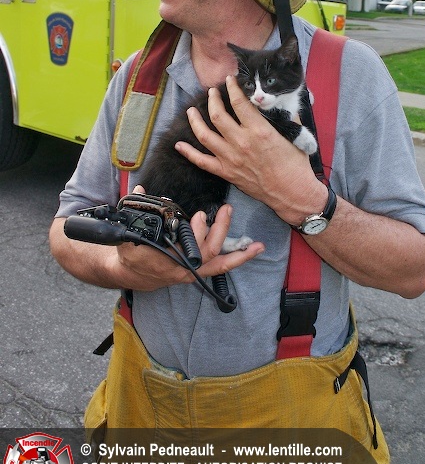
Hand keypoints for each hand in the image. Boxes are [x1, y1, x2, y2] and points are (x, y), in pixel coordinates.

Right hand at [112, 186, 263, 290]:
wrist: (132, 273)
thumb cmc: (132, 252)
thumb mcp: (128, 233)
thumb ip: (135, 210)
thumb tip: (140, 190)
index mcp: (166, 258)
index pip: (185, 249)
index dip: (196, 233)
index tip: (200, 215)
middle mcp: (183, 267)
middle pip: (207, 253)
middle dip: (219, 231)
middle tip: (226, 211)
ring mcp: (193, 271)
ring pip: (219, 264)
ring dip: (239, 254)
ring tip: (257, 245)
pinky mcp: (200, 270)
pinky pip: (221, 267)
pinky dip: (238, 259)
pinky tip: (253, 251)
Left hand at [175, 76, 326, 225]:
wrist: (292, 193)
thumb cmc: (296, 166)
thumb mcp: (295, 136)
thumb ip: (288, 116)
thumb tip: (286, 103)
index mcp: (259, 130)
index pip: (239, 102)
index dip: (232, 88)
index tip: (230, 80)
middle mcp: (241, 142)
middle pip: (217, 115)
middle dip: (212, 100)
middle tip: (211, 93)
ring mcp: (231, 158)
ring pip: (204, 135)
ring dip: (194, 120)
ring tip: (190, 111)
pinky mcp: (226, 172)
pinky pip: (202, 161)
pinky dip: (188, 152)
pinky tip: (179, 144)